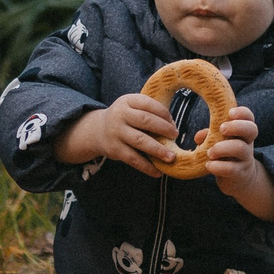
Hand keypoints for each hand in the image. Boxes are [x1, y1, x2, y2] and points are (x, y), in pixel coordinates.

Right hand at [56, 93, 177, 175]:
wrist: (97, 131)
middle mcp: (120, 115)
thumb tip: (173, 127)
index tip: (172, 122)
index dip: (163, 113)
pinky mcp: (114, 149)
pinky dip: (147, 166)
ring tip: (171, 157)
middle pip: (145, 120)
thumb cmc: (125, 118)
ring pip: (140, 141)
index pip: (148, 104)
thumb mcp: (133, 107)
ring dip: (158, 150)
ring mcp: (116, 132)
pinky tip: (158, 172)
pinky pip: (133, 159)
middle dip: (163, 129)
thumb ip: (150, 112)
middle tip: (176, 135)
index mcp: (127, 101)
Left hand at [200, 110, 273, 219]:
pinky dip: (217, 166)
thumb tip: (199, 136)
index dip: (242, 113)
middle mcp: (247, 143)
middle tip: (221, 129)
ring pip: (240, 148)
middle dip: (236, 126)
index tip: (230, 113)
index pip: (249, 117)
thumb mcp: (219, 142)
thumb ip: (210, 136)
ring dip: (222, 147)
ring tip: (210, 152)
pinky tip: (209, 165)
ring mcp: (245, 158)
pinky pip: (231, 168)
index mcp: (243, 132)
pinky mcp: (239, 173)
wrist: (240, 179)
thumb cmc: (227, 154)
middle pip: (251, 129)